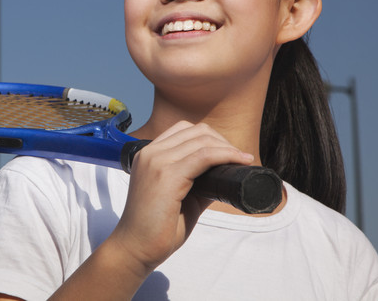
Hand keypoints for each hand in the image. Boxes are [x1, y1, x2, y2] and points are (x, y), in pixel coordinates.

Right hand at [109, 121, 253, 273]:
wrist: (135, 248)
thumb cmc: (156, 227)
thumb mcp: (179, 196)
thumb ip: (198, 182)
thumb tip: (224, 174)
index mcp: (149, 154)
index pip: (183, 130)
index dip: (210, 137)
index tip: (228, 153)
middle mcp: (150, 152)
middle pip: (195, 130)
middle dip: (222, 141)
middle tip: (239, 159)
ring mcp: (156, 162)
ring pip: (201, 140)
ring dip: (227, 148)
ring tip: (243, 161)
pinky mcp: (167, 176)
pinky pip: (204, 156)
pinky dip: (225, 156)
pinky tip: (238, 162)